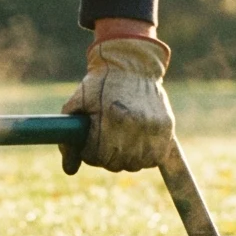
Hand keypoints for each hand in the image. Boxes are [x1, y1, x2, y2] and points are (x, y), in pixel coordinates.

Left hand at [60, 34, 174, 173]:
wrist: (131, 64)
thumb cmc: (99, 84)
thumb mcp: (77, 104)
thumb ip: (69, 140)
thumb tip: (69, 171)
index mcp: (111, 118)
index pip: (96, 156)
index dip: (88, 153)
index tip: (89, 143)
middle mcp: (135, 124)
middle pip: (115, 163)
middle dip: (105, 157)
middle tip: (104, 142)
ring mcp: (153, 127)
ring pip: (135, 164)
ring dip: (125, 159)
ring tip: (120, 142)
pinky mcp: (166, 128)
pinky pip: (154, 158)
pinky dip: (144, 157)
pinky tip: (136, 145)